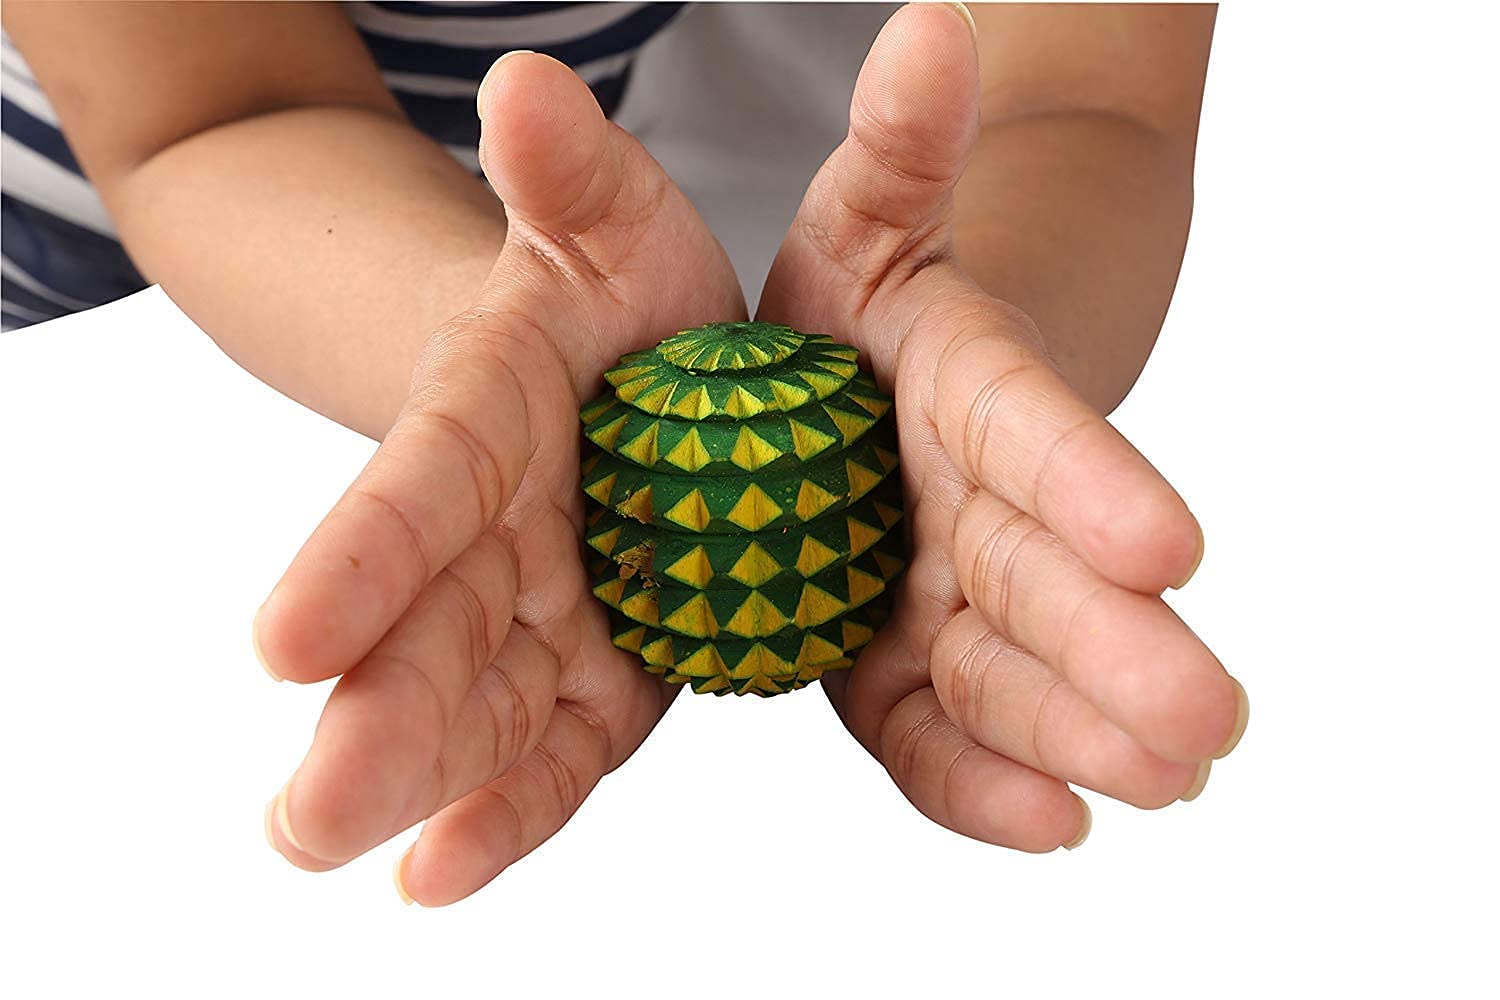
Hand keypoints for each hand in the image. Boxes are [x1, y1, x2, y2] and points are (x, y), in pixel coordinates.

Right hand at [254, 52, 744, 902]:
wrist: (634, 378)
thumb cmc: (617, 296)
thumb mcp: (614, 223)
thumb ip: (574, 176)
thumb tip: (527, 81)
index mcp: (486, 417)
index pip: (422, 485)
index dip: (362, 553)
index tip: (285, 634)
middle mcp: (493, 532)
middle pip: (429, 623)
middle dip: (378, 712)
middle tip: (307, 812)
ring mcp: (541, 614)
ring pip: (477, 702)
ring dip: (425, 782)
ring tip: (359, 857)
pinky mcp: (599, 676)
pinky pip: (557, 750)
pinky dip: (510, 812)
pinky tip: (442, 878)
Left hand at [757, 4, 1247, 849]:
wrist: (851, 399)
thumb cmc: (858, 306)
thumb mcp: (863, 218)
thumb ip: (901, 145)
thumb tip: (930, 24)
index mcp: (966, 384)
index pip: (1033, 429)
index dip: (1092, 480)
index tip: (1167, 542)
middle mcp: (973, 501)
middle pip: (1044, 572)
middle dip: (1114, 642)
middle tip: (1201, 716)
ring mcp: (938, 594)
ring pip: (1010, 667)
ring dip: (1077, 729)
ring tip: (1154, 784)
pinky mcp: (889, 666)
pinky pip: (933, 729)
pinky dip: (983, 780)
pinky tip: (1053, 828)